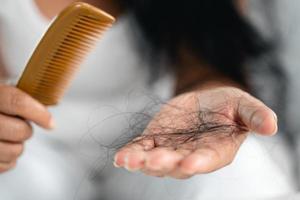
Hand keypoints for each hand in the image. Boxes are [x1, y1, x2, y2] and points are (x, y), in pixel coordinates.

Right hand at [0, 85, 53, 172]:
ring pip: (15, 150)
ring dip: (18, 145)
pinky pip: (5, 165)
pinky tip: (1, 148)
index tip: (50, 122)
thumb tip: (44, 107)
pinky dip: (8, 160)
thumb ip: (12, 97)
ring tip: (7, 137)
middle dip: (25, 129)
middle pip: (19, 130)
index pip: (16, 101)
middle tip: (18, 125)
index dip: (38, 112)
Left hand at [114, 87, 276, 178]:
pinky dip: (131, 154)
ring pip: (154, 162)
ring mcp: (170, 151)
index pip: (207, 160)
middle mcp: (191, 156)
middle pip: (177, 165)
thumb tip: (271, 126)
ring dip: (142, 162)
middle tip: (157, 159)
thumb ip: (254, 114)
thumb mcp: (242, 104)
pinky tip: (121, 157)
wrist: (203, 103)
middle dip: (166, 163)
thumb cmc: (226, 106)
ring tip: (129, 160)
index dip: (199, 162)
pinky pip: (141, 150)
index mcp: (215, 150)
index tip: (189, 163)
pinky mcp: (154, 142)